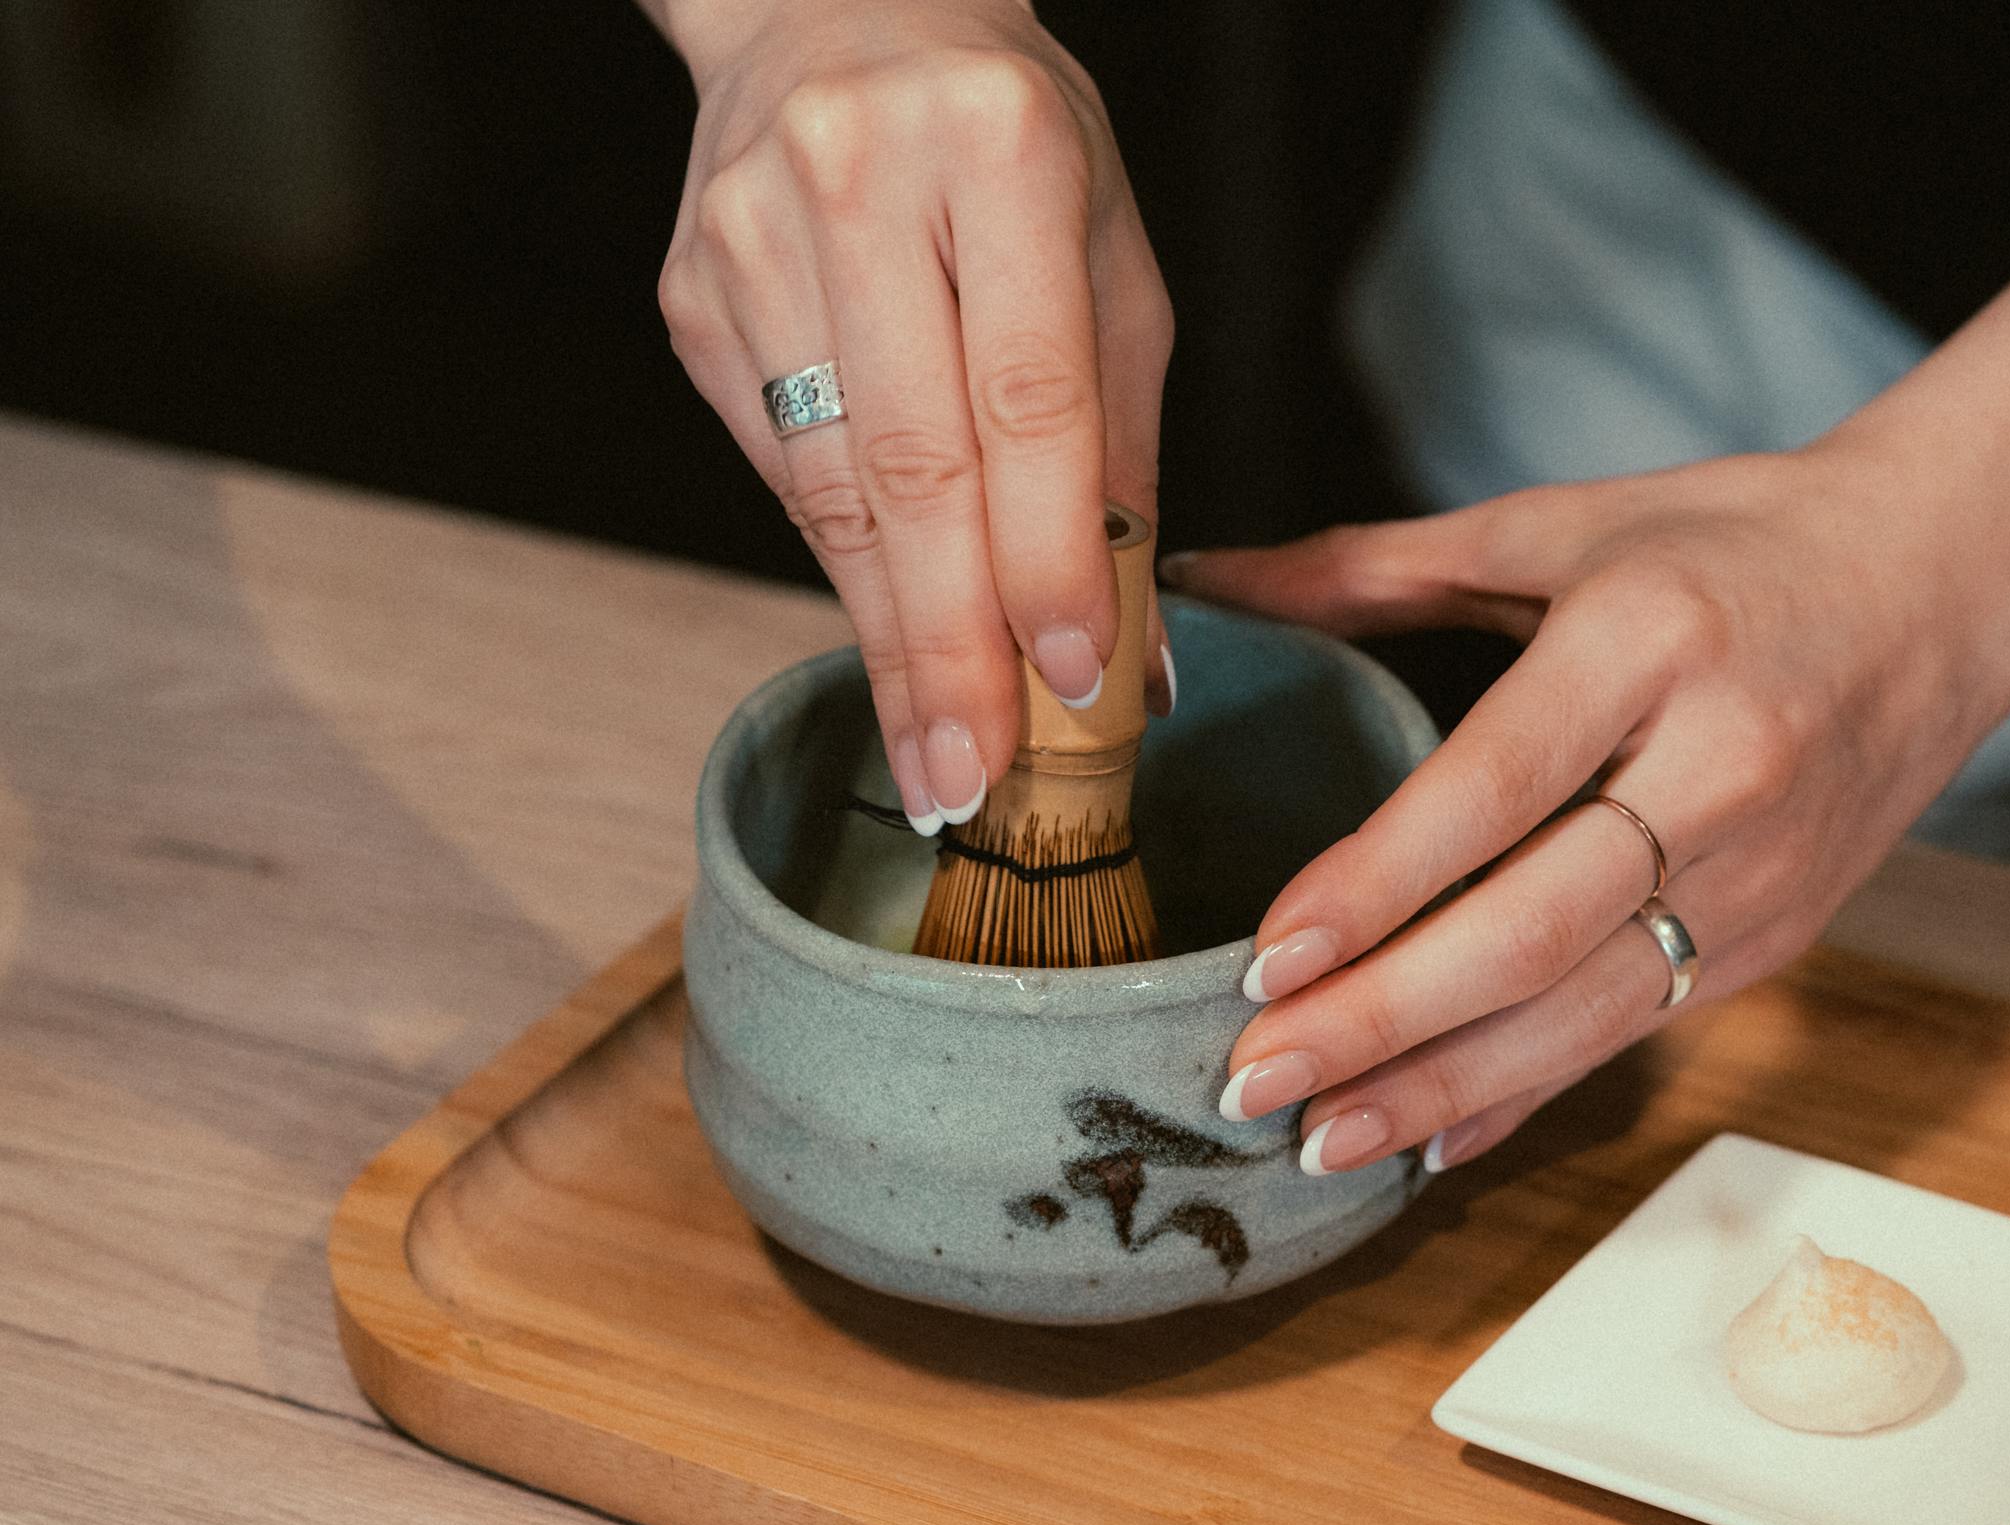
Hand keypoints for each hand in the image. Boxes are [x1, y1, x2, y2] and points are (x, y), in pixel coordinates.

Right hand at [653, 0, 1172, 833]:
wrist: (840, 13)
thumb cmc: (1013, 149)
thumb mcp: (1113, 261)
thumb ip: (1123, 449)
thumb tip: (1133, 650)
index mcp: (1000, 149)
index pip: (1027, 397)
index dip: (1046, 556)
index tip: (1070, 683)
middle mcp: (857, 178)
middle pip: (910, 462)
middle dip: (949, 644)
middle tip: (976, 779)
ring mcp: (751, 235)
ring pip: (829, 484)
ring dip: (888, 638)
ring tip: (936, 754)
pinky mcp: (693, 293)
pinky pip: (781, 467)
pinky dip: (845, 569)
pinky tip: (889, 641)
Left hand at [1172, 438, 2009, 1174]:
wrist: (1954, 581)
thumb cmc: (1740, 541)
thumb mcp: (1564, 524)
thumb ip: (1378, 564)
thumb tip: (1207, 577)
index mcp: (1654, 638)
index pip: (1495, 785)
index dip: (1378, 884)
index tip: (1268, 955)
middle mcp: (1721, 763)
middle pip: (1535, 927)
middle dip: (1383, 1020)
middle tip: (1252, 1077)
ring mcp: (1764, 867)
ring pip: (1587, 1009)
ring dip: (1443, 1087)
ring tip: (1320, 1138)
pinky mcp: (1783, 932)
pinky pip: (1637, 1029)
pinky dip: (1528, 1091)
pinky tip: (1433, 1137)